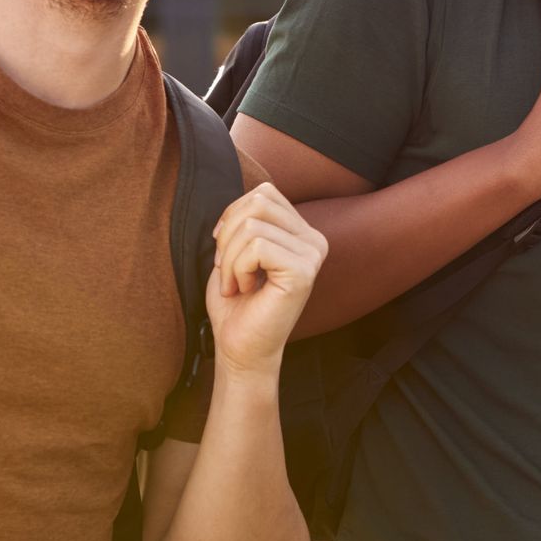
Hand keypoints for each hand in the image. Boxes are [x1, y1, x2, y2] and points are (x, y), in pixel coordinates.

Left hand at [206, 183, 328, 379]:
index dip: (232, 216)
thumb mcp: (237, 249)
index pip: (263, 192)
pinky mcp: (304, 272)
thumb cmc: (237, 304)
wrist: (240, 348)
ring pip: (252, 225)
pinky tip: (246, 290)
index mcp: (302, 232)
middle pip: (258, 202)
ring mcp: (313, 254)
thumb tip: (248, 195)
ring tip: (237, 283)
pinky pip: (257, 247)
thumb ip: (247, 219)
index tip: (226, 252)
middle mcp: (315, 239)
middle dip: (228, 235)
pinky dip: (237, 270)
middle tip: (228, 269)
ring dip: (230, 258)